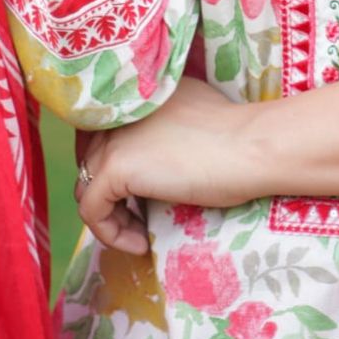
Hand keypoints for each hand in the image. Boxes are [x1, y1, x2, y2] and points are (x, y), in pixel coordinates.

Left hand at [73, 77, 261, 254]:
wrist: (251, 147)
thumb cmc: (239, 138)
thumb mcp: (194, 121)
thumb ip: (167, 128)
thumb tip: (158, 158)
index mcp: (142, 96)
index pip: (107, 135)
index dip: (118, 169)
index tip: (139, 195)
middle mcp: (122, 112)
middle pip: (93, 161)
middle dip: (113, 194)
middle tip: (141, 217)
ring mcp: (115, 138)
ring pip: (87, 186)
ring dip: (112, 216)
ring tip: (141, 233)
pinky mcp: (116, 167)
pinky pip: (92, 211)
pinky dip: (111, 233)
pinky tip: (141, 242)